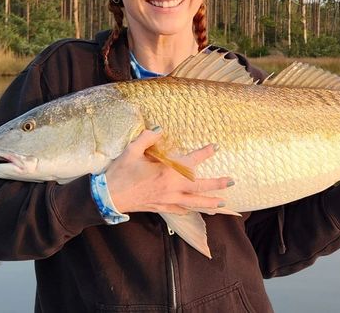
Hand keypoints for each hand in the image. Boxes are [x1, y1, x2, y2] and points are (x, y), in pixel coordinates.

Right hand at [105, 128, 232, 213]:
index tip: (216, 147)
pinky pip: (180, 210)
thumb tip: (159, 128)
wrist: (108, 197)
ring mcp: (167, 200)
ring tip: (222, 203)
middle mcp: (171, 188)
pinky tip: (195, 210)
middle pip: (200, 187)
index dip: (205, 153)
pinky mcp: (161, 208)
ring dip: (209, 203)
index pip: (191, 161)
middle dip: (217, 184)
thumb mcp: (131, 150)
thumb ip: (147, 138)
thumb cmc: (120, 172)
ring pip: (194, 203)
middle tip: (232, 182)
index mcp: (167, 172)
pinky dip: (190, 210)